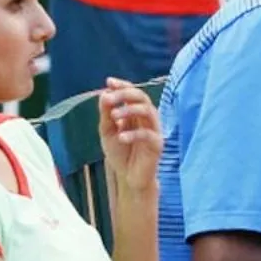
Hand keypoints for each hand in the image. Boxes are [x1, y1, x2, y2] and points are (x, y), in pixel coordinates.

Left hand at [98, 78, 162, 192]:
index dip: (122, 85)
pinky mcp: (157, 145)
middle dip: (125, 94)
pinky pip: (147, 134)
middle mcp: (147, 118)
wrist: (129, 178)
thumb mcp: (107, 132)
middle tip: (109, 99)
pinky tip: (121, 138)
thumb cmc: (120, 154)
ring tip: (114, 117)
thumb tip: (104, 94)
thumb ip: (106, 114)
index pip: (132, 93)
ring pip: (147, 111)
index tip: (109, 82)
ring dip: (130, 110)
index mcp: (136, 113)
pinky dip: (133, 134)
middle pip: (141, 98)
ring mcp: (154, 130)